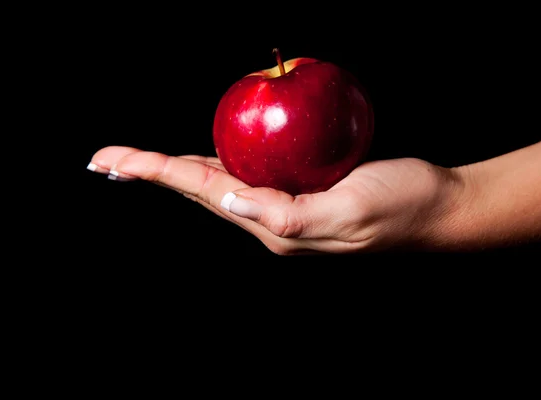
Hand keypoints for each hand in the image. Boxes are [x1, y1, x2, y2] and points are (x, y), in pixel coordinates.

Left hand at [88, 146, 460, 254]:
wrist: (435, 207)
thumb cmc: (402, 205)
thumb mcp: (349, 210)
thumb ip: (287, 215)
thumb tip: (229, 203)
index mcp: (276, 228)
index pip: (203, 191)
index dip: (155, 172)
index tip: (109, 162)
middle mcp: (271, 221)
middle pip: (199, 189)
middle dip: (151, 173)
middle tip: (105, 161)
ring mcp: (285, 207)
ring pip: (218, 182)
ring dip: (176, 169)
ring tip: (139, 162)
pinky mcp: (301, 191)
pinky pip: (249, 173)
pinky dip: (219, 159)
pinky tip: (208, 151)